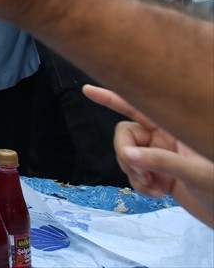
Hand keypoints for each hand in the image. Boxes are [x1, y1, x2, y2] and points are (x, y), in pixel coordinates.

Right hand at [83, 85, 212, 226]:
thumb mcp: (195, 173)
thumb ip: (161, 162)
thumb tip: (128, 155)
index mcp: (175, 127)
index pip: (139, 107)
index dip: (112, 97)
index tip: (88, 90)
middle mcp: (165, 137)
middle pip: (126, 135)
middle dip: (126, 154)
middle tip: (140, 173)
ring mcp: (160, 155)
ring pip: (127, 156)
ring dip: (134, 173)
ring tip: (154, 186)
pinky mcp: (158, 173)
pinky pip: (134, 174)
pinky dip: (139, 185)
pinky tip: (157, 193)